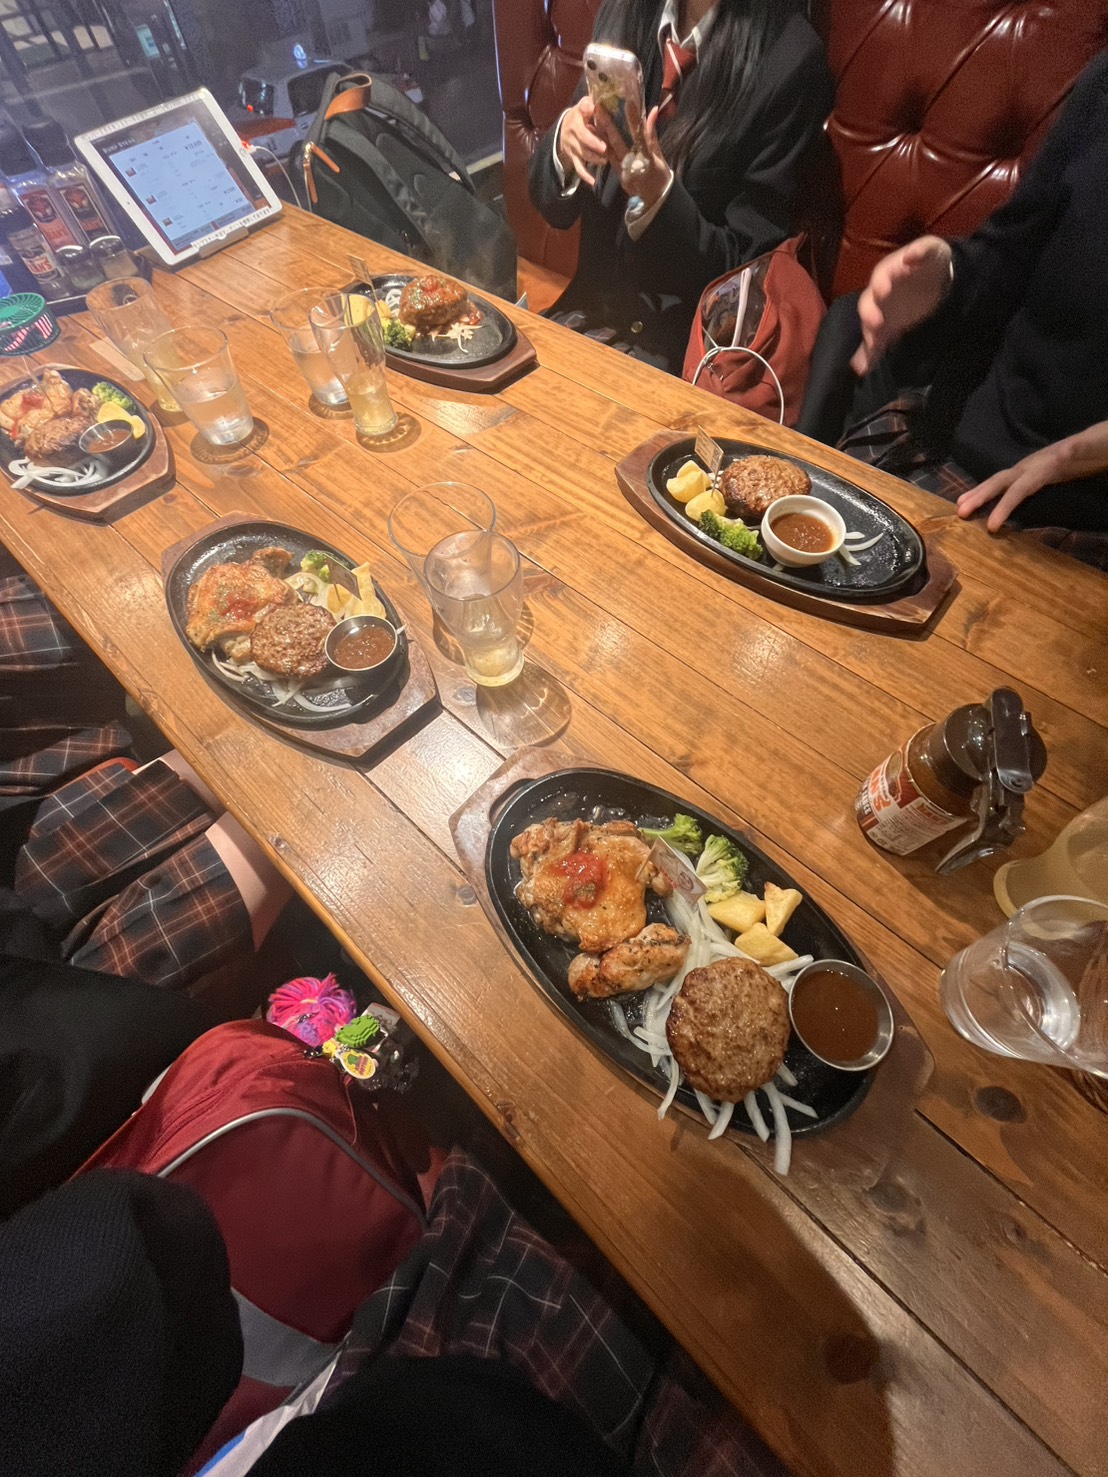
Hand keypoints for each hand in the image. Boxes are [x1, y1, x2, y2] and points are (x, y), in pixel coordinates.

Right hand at [557, 97, 608, 188]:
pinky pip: (578, 168)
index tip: (603, 145)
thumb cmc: (579, 114)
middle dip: (594, 151)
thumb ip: (586, 104)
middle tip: (606, 152)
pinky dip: (585, 175)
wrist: (564, 126)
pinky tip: (592, 182)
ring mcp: (572, 149)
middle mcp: (571, 137)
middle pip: (583, 147)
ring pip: (582, 157)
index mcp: (574, 123)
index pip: (582, 134)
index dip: (592, 140)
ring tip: (605, 161)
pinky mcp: (573, 157)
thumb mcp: (581, 106)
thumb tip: (591, 104)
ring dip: (594, 160)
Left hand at [592, 104, 671, 209]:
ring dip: (600, 136)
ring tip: (591, 122)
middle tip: (600, 109)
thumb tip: (652, 111)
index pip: (640, 135)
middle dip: (608, 125)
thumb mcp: (658, 154)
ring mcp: (623, 169)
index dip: (633, 120)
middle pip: (618, 142)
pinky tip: (594, 137)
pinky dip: (600, 147)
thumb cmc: (659, 173)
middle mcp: (633, 163)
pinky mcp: (617, 174)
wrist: (654, 196)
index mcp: (646, 157)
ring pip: (609, 150)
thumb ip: (652, 134)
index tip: (628, 104)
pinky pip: (607, 158)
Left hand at [850, 236, 952, 376]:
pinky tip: (914, 257)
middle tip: (877, 320)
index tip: (873, 337)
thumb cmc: (905, 303)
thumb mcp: (890, 327)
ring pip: (889, 269)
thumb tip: (859, 371)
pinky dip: (916, 253)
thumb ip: (875, 347)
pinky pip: (918, 250)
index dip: (869, 322)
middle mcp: (883, 281)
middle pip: (873, 291)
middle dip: (873, 304)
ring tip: (887, 285)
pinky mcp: (921, 251)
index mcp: (875, 299)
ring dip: (887, 276)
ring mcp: (900, 264)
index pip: (867, 311)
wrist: (930, 277)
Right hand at [956, 421, 1107, 531]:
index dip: (1004, 506)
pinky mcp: (1035, 475)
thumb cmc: (1099, 446)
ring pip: (1000, 481)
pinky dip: (993, 495)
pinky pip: (1010, 486)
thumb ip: (1081, 449)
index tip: (991, 527)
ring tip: (960, 506)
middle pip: (1000, 480)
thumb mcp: (1092, 447)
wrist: (1101, 443)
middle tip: (959, 512)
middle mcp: (1032, 466)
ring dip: (979, 494)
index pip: (1019, 488)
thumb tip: (1067, 451)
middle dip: (980, 496)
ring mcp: (1032, 469)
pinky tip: (984, 504)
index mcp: (1045, 465)